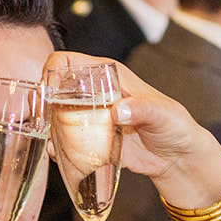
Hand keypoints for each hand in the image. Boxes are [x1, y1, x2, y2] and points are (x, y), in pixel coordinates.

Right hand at [42, 51, 220, 205]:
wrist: (178, 158)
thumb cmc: (176, 127)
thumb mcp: (164, 114)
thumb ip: (143, 109)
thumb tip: (119, 110)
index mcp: (109, 75)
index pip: (69, 62)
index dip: (51, 72)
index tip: (46, 92)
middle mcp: (95, 92)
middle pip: (56, 89)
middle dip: (44, 104)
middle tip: (43, 124)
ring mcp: (91, 116)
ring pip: (57, 115)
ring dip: (49, 129)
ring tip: (53, 144)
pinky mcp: (92, 138)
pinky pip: (66, 139)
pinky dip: (59, 148)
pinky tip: (60, 156)